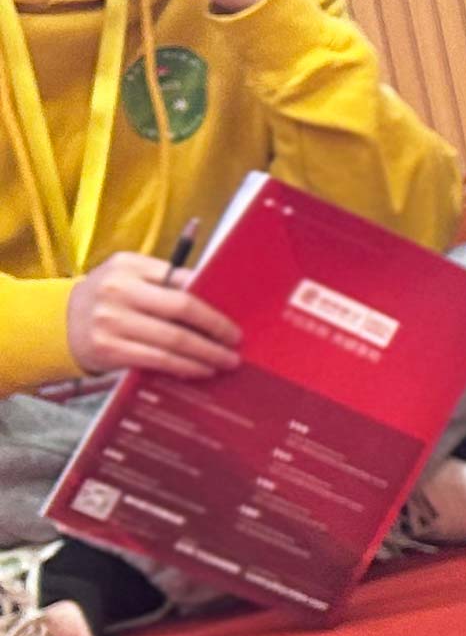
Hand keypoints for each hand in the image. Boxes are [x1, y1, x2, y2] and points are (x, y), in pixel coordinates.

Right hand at [65, 249, 239, 378]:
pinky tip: (201, 369)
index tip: (234, 314)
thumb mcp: (128, 278)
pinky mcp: (108, 349)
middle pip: (182, 308)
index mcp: (128, 266)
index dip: (212, 299)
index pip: (181, 278)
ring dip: (207, 353)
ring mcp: (111, 321)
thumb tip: (216, 297)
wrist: (59, 323)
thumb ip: (164, 282)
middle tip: (236, 340)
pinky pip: (158, 360)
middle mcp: (118, 290)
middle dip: (216, 327)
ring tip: (227, 360)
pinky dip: (185, 366)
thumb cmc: (108, 300)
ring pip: (173, 339)